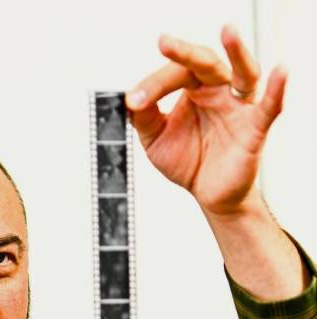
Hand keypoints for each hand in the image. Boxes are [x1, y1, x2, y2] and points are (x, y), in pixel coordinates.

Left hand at [126, 25, 286, 215]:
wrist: (208, 194)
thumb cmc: (188, 161)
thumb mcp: (156, 140)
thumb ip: (143, 118)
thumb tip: (131, 98)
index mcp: (194, 89)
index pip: (176, 74)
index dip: (154, 85)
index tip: (134, 99)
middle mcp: (219, 90)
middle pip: (206, 63)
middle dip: (185, 53)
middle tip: (165, 43)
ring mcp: (238, 107)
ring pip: (243, 72)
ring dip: (237, 52)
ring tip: (228, 32)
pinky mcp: (254, 129)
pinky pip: (269, 108)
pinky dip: (276, 90)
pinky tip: (280, 72)